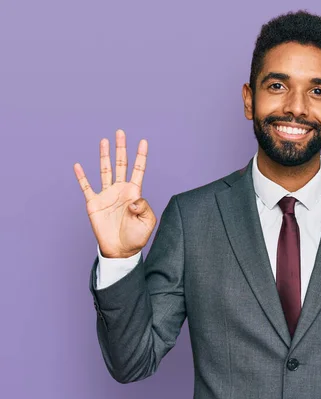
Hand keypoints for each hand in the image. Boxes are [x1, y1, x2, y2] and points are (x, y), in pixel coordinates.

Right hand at [73, 129, 155, 257]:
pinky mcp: (94, 203)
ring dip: (104, 155)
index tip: (143, 141)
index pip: (139, 170)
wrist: (120, 250)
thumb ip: (144, 208)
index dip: (141, 156)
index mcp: (134, 192)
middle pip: (121, 164)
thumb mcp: (147, 222)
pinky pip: (86, 187)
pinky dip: (82, 177)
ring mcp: (107, 195)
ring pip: (105, 171)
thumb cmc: (136, 237)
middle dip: (121, 148)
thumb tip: (133, 199)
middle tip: (120, 132)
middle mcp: (120, 190)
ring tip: (104, 140)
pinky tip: (78, 166)